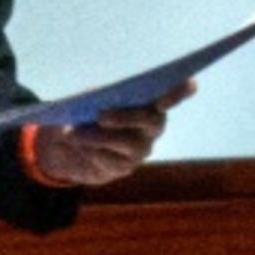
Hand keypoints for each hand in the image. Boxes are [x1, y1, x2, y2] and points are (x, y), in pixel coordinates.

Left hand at [26, 95, 175, 193]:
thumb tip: (97, 100)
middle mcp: (152, 126)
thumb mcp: (87, 100)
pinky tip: (78, 147)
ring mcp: (142, 148)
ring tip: (71, 133)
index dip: (180, 92)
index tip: (184, 87)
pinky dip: (90, 151)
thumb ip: (97, 97)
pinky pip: (110, 159)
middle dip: (125, 117)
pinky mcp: (125, 167)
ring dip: (98, 137)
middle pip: (150, 120)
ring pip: (128, 142)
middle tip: (100, 116)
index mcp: (148, 103)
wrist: (69, 147)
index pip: (172, 95)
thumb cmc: (85, 114)